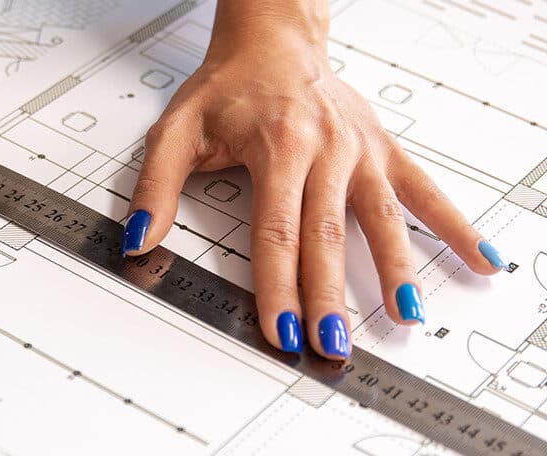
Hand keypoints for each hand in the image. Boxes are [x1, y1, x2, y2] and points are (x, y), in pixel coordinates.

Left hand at [121, 5, 505, 359]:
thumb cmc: (228, 87)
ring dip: (394, 272)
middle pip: (327, 237)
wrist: (273, 41)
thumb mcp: (177, 129)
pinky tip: (478, 259)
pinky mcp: (383, 149)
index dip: (277, 286)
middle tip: (330, 345)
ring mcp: (361, 151)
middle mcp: (326, 149)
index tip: (280, 329)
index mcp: (277, 146)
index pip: (276, 232)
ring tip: (404, 318)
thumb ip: (156, 187)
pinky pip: (424, 190)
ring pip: (381, 219)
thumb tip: (137, 239)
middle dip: (328, 298)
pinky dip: (453, 226)